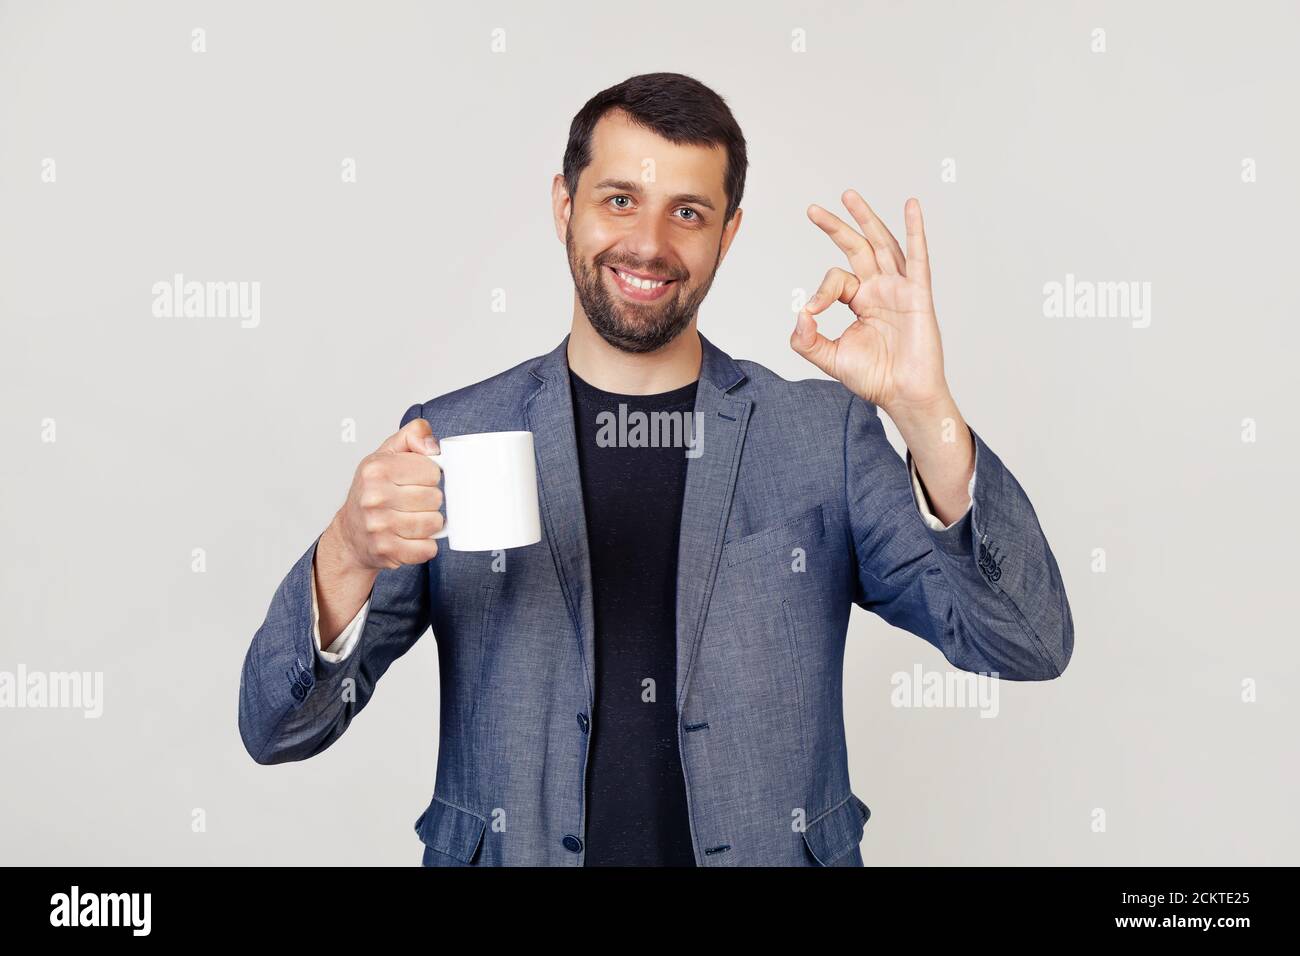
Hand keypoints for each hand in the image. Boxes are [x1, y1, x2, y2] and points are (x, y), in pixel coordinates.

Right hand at [330, 417, 445, 570]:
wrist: (351, 533)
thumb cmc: (373, 490)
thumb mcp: (387, 453)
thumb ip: (413, 435)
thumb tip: (433, 447)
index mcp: (376, 469)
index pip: (432, 471)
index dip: (430, 476)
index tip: (416, 480)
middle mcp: (374, 497)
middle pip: (435, 498)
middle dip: (431, 501)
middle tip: (414, 502)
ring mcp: (379, 526)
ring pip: (434, 524)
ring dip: (430, 523)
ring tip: (414, 518)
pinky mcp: (387, 551)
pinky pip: (428, 549)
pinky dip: (425, 545)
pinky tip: (411, 538)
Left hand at [790, 191, 948, 413]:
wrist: (902, 394)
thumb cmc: (873, 377)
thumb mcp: (828, 357)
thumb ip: (806, 339)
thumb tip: (799, 313)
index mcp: (860, 300)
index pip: (836, 279)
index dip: (821, 292)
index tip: (813, 313)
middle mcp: (880, 289)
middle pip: (857, 248)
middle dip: (836, 227)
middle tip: (813, 209)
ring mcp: (900, 288)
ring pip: (883, 244)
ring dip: (866, 218)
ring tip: (849, 195)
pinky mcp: (918, 295)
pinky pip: (918, 258)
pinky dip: (915, 231)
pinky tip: (911, 206)